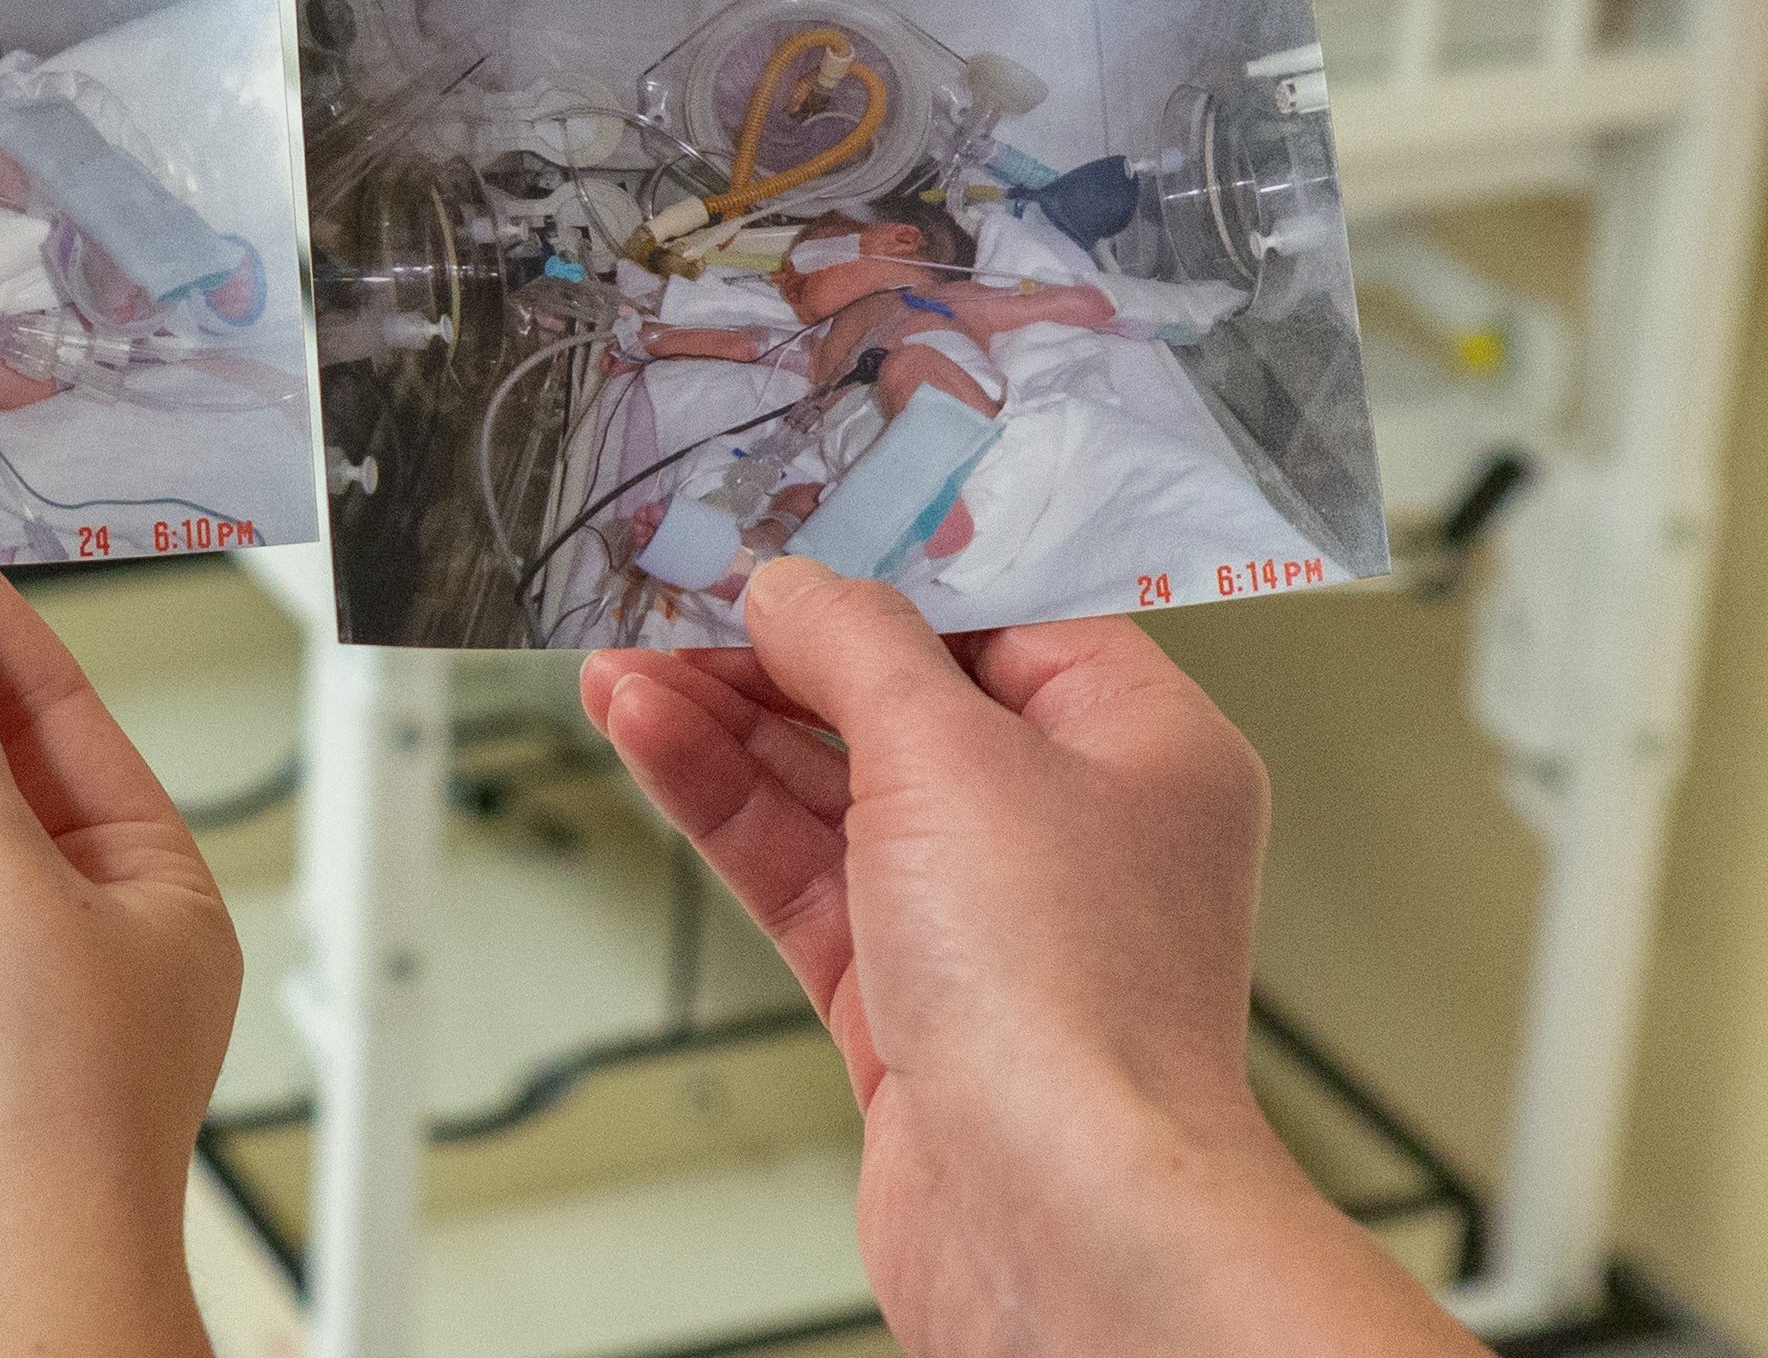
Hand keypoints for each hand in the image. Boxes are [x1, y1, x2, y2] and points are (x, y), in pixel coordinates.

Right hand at [584, 560, 1478, 1357]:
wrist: (1056, 1216)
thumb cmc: (1076, 1005)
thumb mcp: (953, 758)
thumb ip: (860, 651)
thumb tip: (798, 588)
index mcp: (1145, 747)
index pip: (1002, 620)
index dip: (884, 580)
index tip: (781, 551)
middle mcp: (1078, 831)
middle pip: (907, 705)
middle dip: (779, 657)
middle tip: (672, 606)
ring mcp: (991, 923)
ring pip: (838, 792)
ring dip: (727, 726)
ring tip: (623, 667)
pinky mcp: (912, 1003)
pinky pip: (806, 876)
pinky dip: (728, 809)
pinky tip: (655, 742)